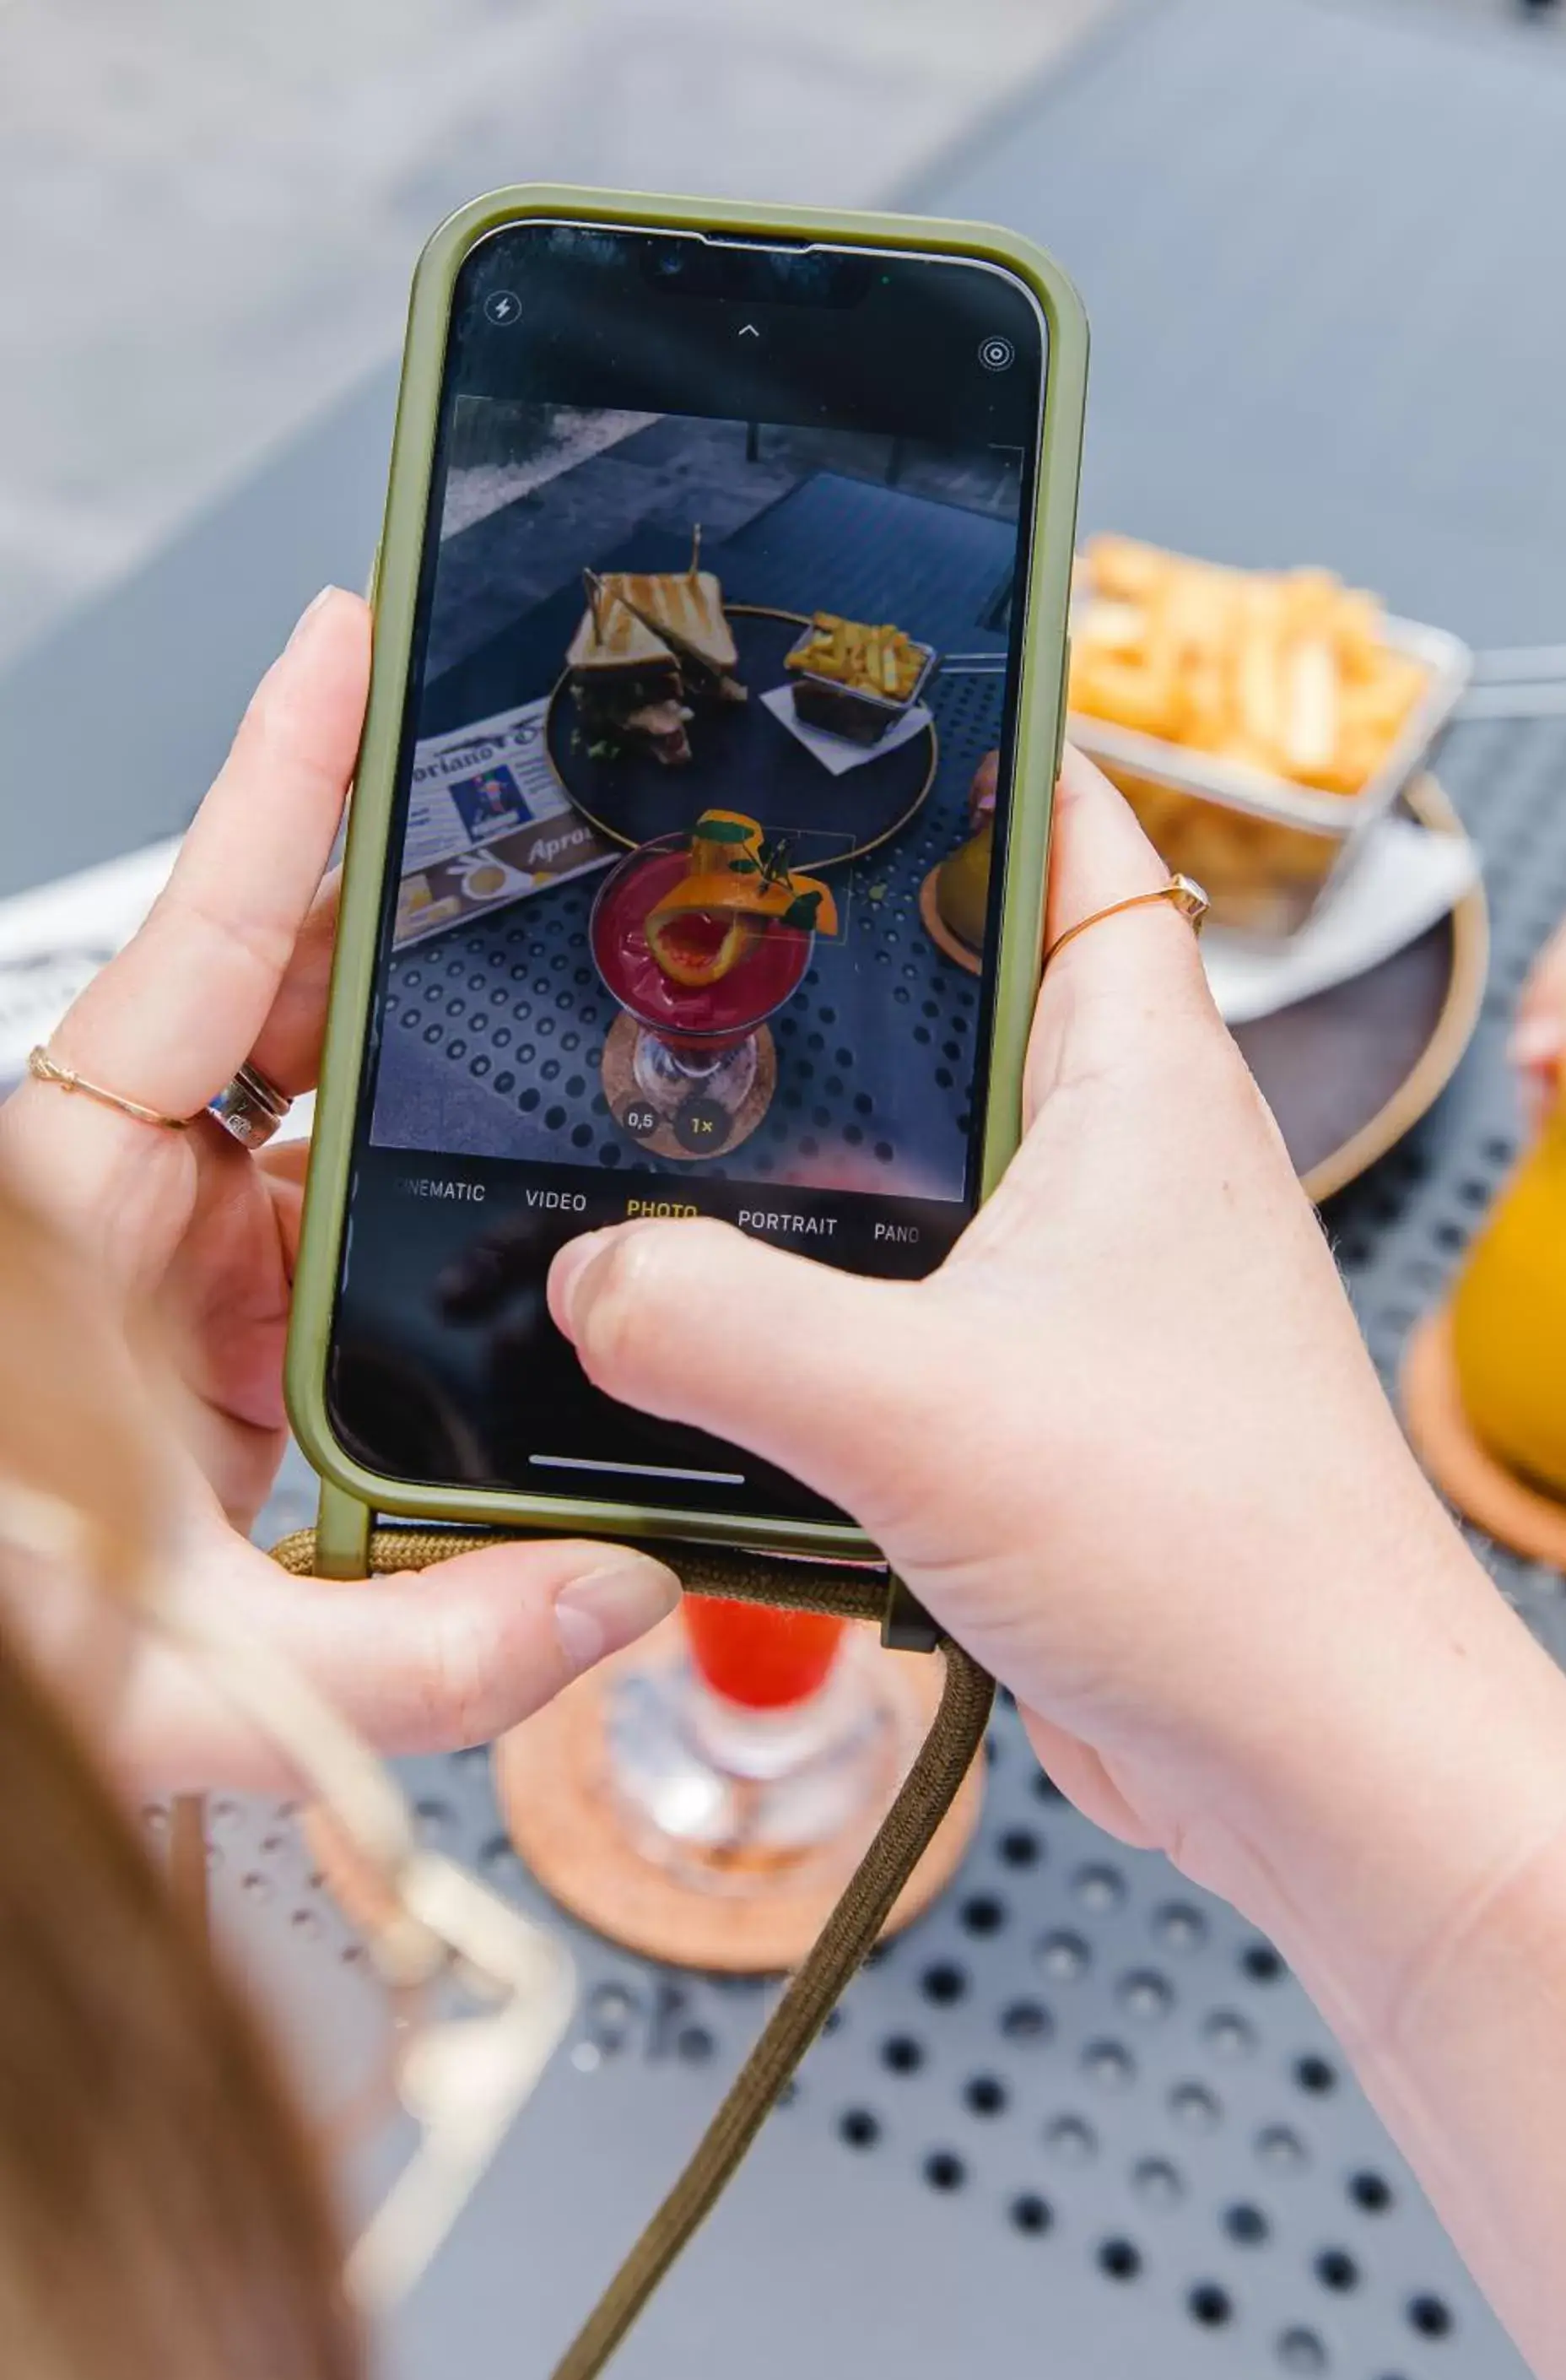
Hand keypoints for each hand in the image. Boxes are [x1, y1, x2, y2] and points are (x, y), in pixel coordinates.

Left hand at [0, 590, 677, 1787]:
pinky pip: (365, 1239)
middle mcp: (145, 1214)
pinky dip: (450, 1226)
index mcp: (76, 1209)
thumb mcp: (186, 1666)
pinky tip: (546, 1227)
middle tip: (563, 830)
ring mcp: (205, 1267)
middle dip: (428, 922)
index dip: (279, 793)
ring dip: (457, 1092)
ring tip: (593, 1020)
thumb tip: (615, 1591)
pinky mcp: (251, 1332)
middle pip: (300, 1013)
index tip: (345, 652)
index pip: (199, 954)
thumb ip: (408, 1644)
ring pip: (350, 1129)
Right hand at [546, 751, 1565, 1993]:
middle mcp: (1132, 1163)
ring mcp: (1101, 1284)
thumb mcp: (918, 1408)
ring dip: (822, 1167)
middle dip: (836, 977)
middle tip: (676, 944)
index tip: (838, 718)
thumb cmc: (1209, 1554)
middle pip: (973, 998)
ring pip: (938, 1167)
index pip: (1071, 840)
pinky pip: (924, 1308)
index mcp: (1143, 1083)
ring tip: (667, 1142)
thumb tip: (585, 1277)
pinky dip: (834, 1309)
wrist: (1315, 1758)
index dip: (973, 754)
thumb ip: (719, 1321)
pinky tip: (729, 1344)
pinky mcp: (1060, 1401)